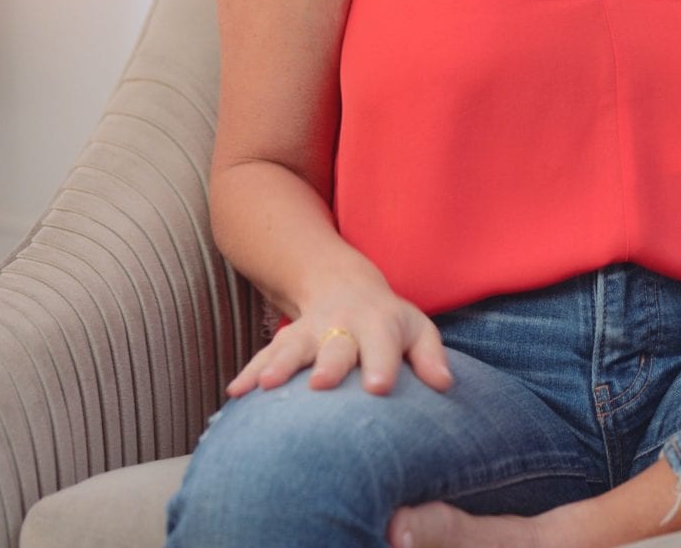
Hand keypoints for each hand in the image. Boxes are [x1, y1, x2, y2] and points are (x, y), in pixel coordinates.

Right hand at [225, 279, 455, 397]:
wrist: (343, 286)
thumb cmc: (388, 321)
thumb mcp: (417, 329)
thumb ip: (430, 355)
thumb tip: (444, 384)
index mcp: (379, 323)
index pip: (383, 344)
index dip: (382, 365)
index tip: (379, 388)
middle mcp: (342, 325)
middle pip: (335, 345)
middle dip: (327, 365)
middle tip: (320, 385)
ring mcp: (310, 331)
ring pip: (293, 347)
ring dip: (279, 365)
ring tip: (266, 386)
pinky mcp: (285, 340)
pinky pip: (265, 355)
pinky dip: (249, 372)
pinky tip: (236, 393)